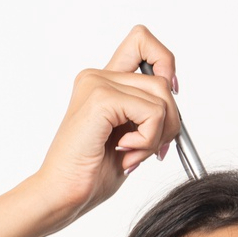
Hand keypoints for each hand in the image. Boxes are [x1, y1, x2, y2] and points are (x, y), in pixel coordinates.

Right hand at [0, 26, 184, 236]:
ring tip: (131, 153)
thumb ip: (147, 114)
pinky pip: (153, 112)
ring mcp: (97, 84)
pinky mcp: (101, 99)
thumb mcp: (131, 139)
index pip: (142, 40)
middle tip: (149, 149)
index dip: (165, 62)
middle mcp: (98, 76)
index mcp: (102, 83)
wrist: (62, 196)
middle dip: (170, 119)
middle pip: (163, 78)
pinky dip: (148, 139)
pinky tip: (123, 152)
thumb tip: (175, 102)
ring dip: (158, 134)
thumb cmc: (90, 175)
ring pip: (162, 96)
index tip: (166, 97)